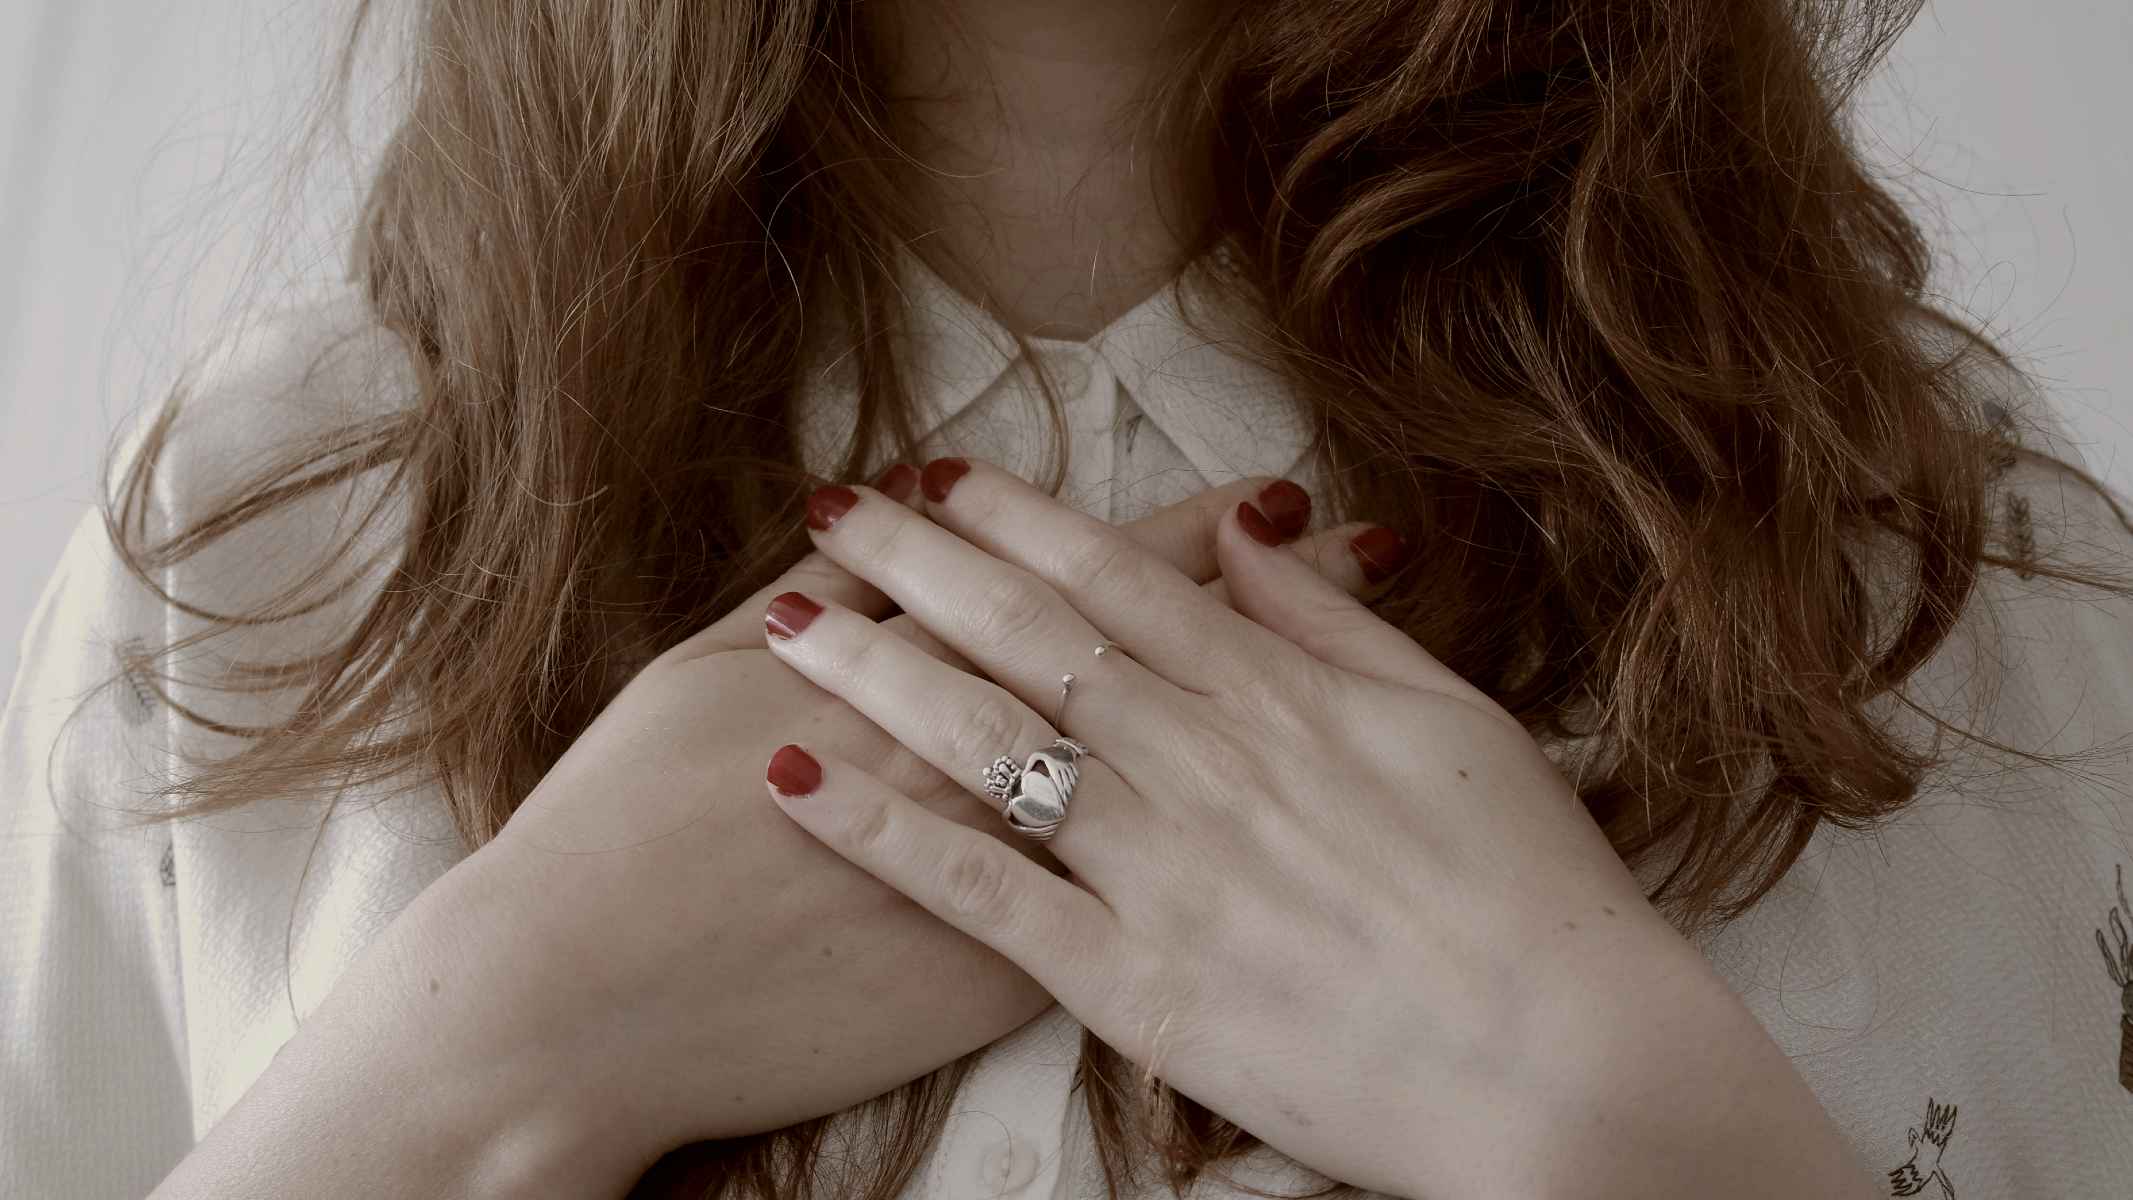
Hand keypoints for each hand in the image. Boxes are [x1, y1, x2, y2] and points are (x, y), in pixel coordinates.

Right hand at [155, 470, 1390, 1199]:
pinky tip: (1266, 836)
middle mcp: (979, 761)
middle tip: (1356, 544)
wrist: (575, 1007)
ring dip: (1262, 720)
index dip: (1189, 533)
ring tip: (1345, 680)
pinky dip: (1204, 861)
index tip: (1278, 492)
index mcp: (917, 665)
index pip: (1083, 582)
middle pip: (1152, 665)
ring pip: (1162, 782)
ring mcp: (996, 878)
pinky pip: (1118, 912)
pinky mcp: (990, 982)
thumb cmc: (618, 829)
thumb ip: (810, 597)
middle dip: (1262, 602)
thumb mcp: (699, 675)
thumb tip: (880, 519)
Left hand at [756, 458, 1880, 1199]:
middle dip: (919, 563)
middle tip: (829, 511)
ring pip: (987, 740)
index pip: (1118, 577)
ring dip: (875, 669)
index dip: (1016, 517)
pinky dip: (880, 833)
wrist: (1566, 1068)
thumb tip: (1255, 527)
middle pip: (1029, 634)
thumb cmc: (1530, 893)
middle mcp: (1204, 760)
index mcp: (1280, 695)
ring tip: (785, 618)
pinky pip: (980, 892)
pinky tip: (795, 783)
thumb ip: (1337, 624)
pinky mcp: (1132, 980)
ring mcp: (1161, 868)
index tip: (937, 475)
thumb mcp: (1455, 721)